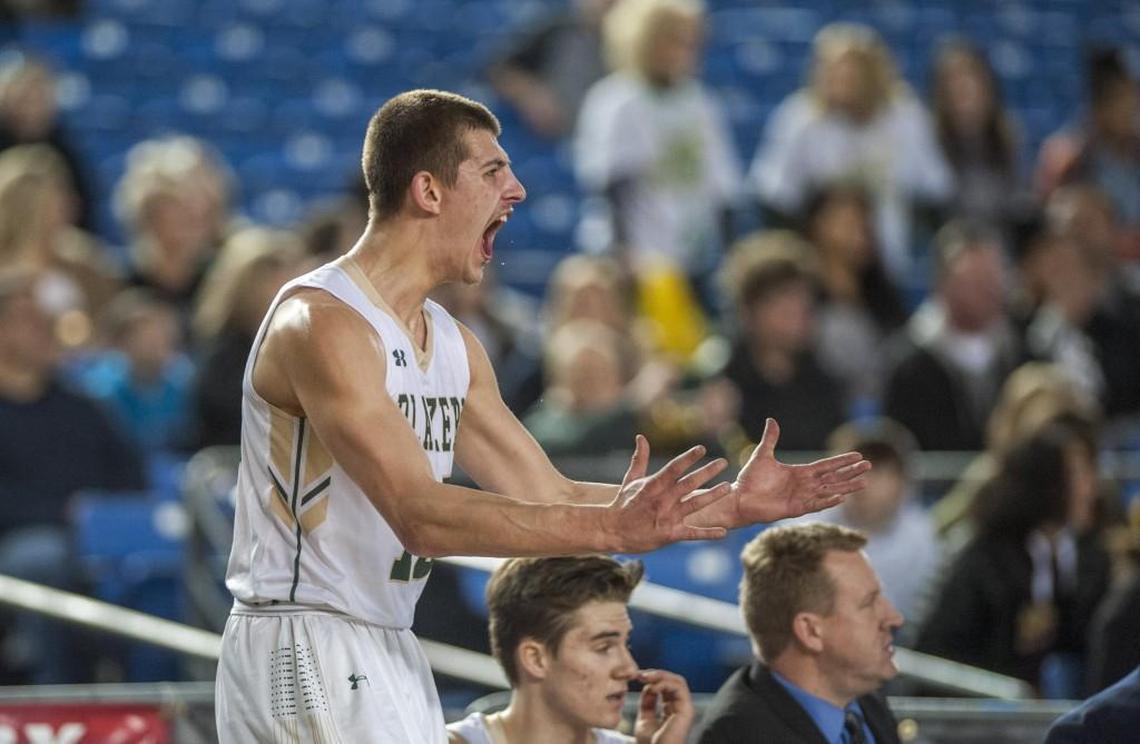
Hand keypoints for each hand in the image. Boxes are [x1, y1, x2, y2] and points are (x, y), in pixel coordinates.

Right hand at [611, 436, 730, 552]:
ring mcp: (667, 517)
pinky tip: (723, 531)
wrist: (612, 531)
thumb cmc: (623, 505)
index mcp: (653, 485)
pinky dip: (708, 533)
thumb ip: (639, 459)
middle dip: (707, 472)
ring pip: (694, 505)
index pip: (674, 468)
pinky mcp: (670, 534)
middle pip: (689, 483)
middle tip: (723, 462)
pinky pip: (692, 533)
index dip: (689, 458)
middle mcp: (663, 500)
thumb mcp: (630, 481)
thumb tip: (641, 437)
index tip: (702, 449)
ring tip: (728, 488)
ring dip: (712, 496)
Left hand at [634, 669, 693, 743]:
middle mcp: (680, 707)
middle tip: (641, 674)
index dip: (653, 679)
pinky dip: (665, 683)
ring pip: (678, 681)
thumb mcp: (644, 718)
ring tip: (646, 678)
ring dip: (661, 676)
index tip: (637, 677)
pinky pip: (679, 688)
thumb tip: (648, 686)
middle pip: (673, 681)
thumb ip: (647, 702)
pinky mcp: (686, 710)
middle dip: (657, 674)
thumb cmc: (650, 743)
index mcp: (671, 709)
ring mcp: (685, 708)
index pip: (666, 686)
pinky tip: (652, 688)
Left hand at [730, 418, 869, 525]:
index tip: (858, 455)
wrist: (739, 498)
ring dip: (846, 486)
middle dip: (851, 472)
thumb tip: (771, 420)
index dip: (842, 460)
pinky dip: (827, 500)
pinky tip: (841, 497)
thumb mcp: (762, 455)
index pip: (826, 465)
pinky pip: (815, 504)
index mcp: (800, 472)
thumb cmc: (750, 479)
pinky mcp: (795, 508)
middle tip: (870, 465)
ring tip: (864, 482)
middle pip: (834, 477)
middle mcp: (804, 485)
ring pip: (830, 490)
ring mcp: (802, 497)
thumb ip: (770, 439)